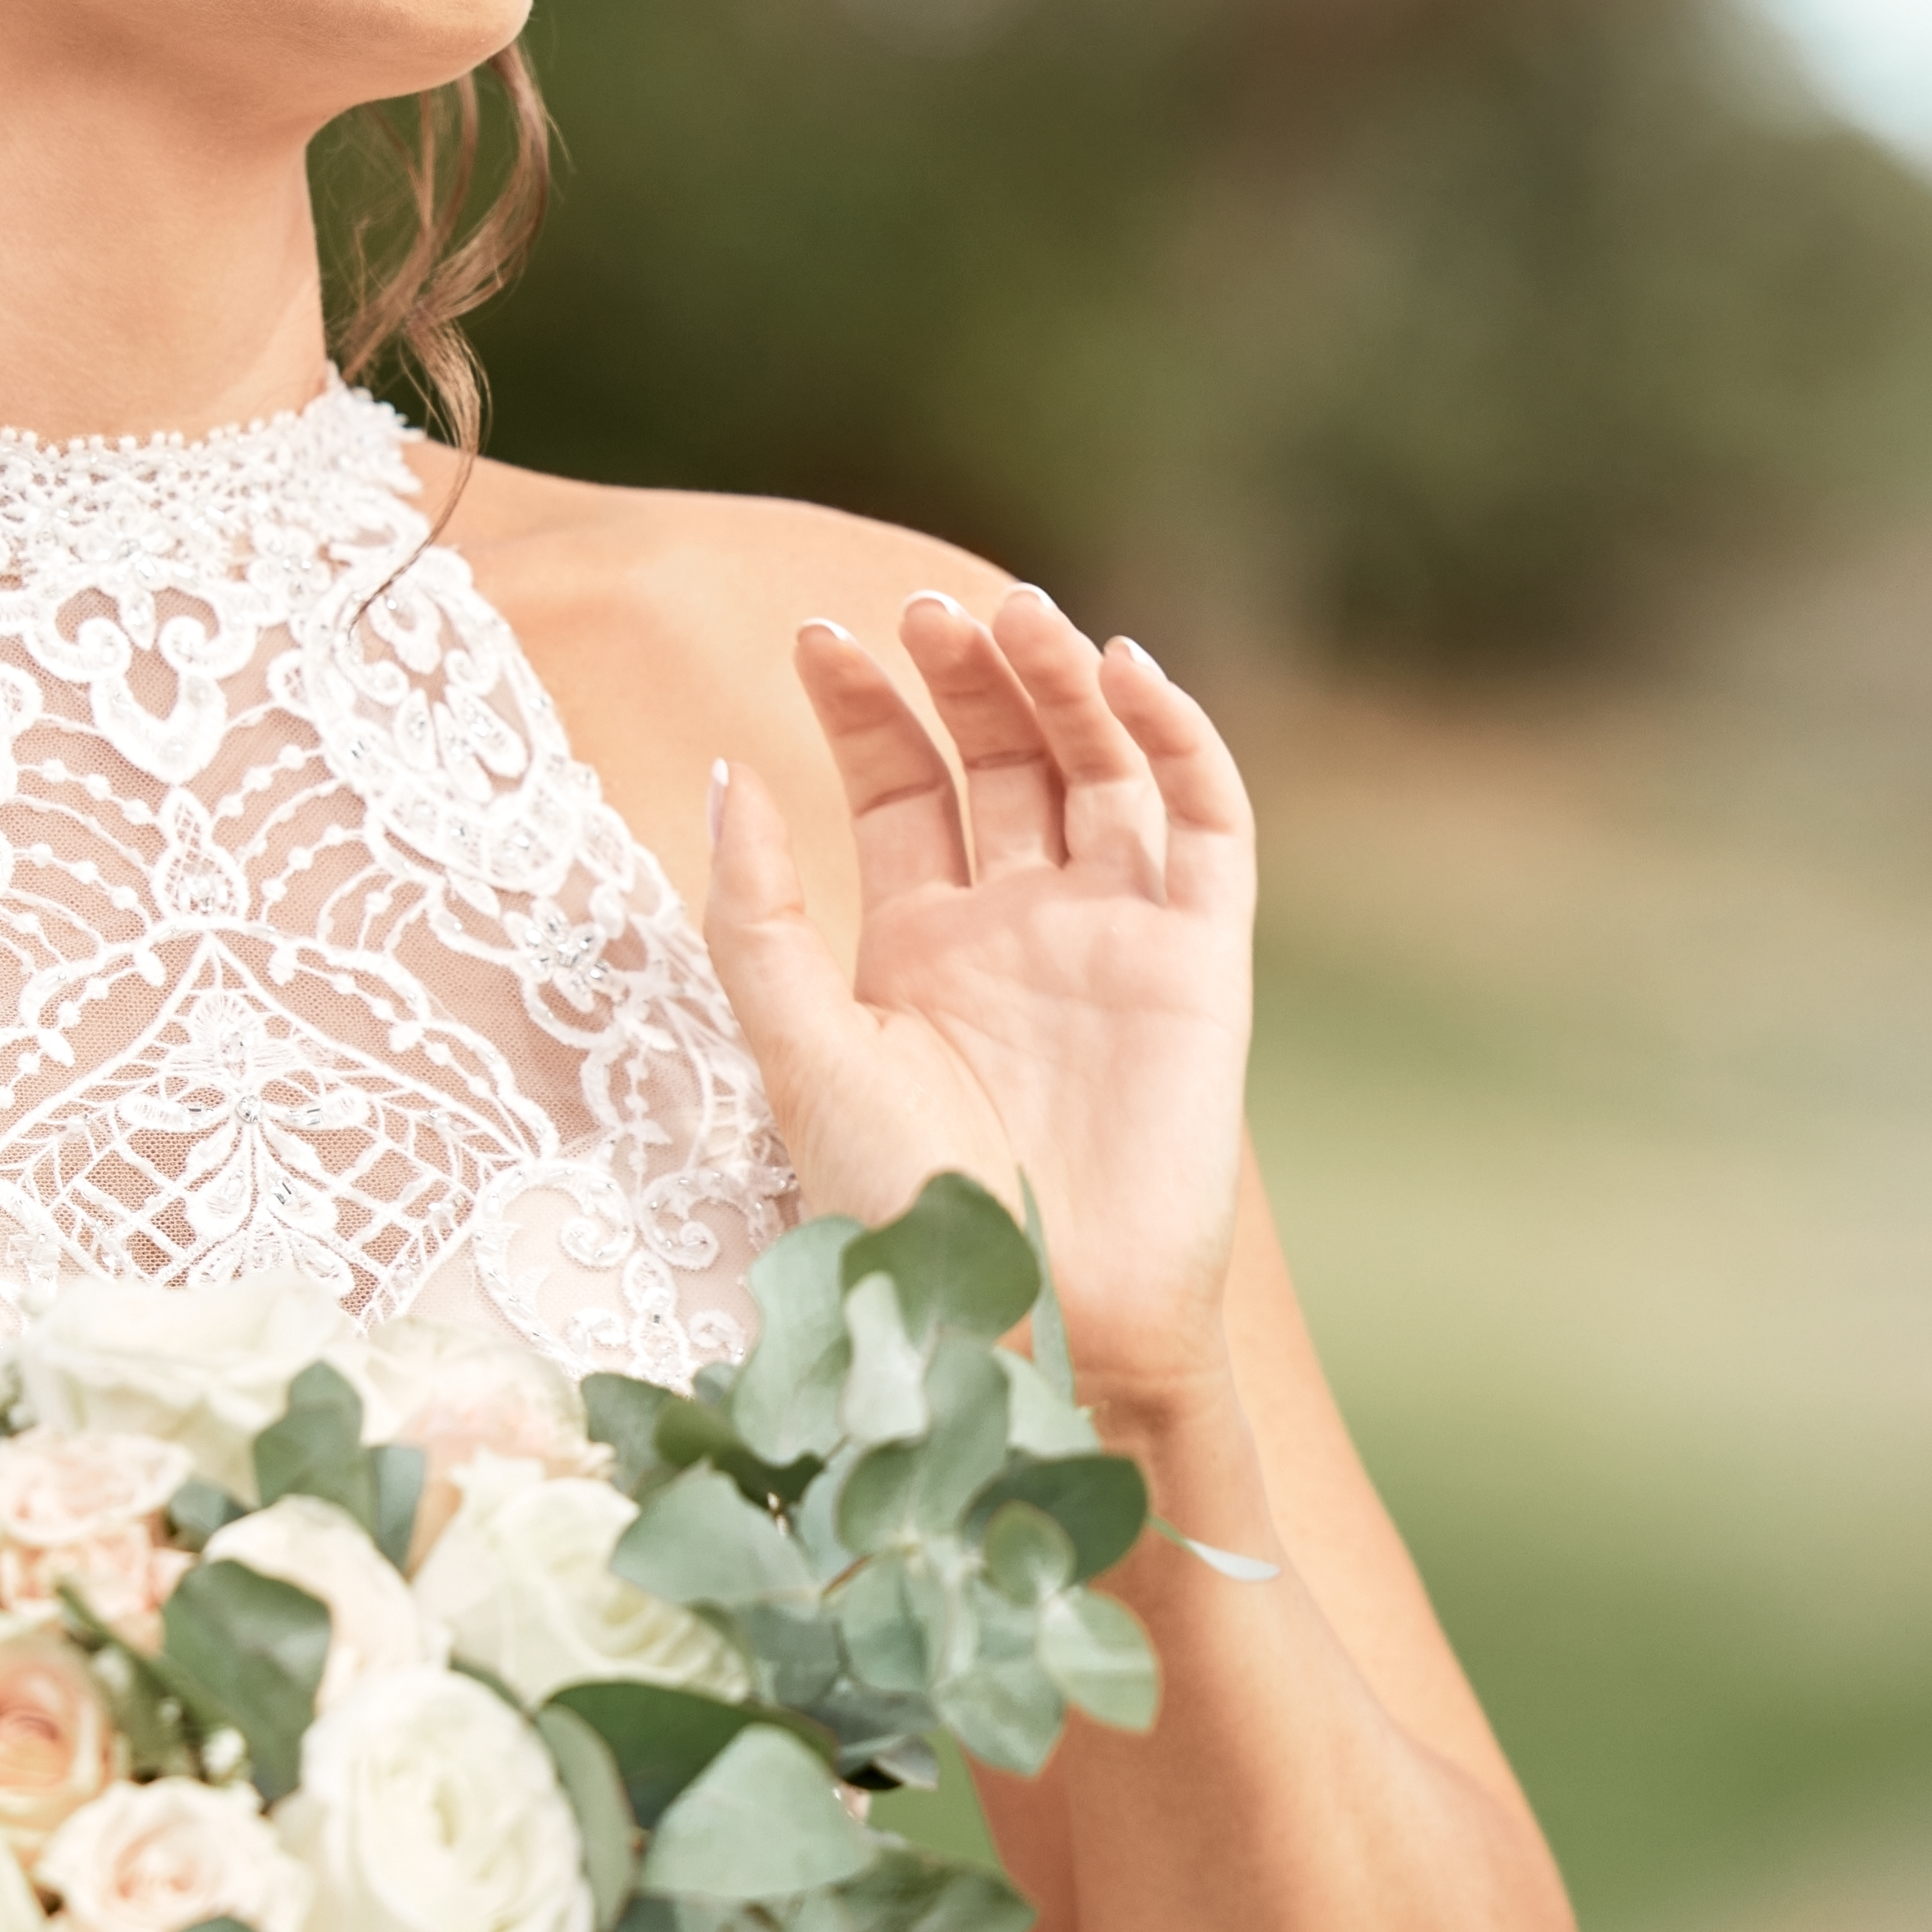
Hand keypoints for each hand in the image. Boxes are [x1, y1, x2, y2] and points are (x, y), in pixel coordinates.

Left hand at [697, 588, 1259, 1407]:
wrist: (1029, 1321)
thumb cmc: (900, 1211)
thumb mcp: (797, 1049)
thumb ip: (755, 914)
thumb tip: (726, 771)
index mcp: (918, 946)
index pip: (897, 785)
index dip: (864, 707)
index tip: (818, 638)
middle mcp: (1018, 927)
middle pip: (998, 756)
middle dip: (961, 674)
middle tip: (920, 611)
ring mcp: (1114, 936)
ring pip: (1098, 765)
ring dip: (1059, 681)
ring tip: (1010, 616)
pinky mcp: (1201, 959)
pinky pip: (1204, 822)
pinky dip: (1178, 737)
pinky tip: (1127, 670)